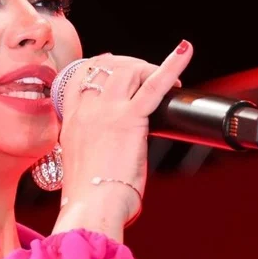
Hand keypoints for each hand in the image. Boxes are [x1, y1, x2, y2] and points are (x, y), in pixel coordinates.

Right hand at [51, 40, 191, 241]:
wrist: (91, 207)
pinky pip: (154, 84)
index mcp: (72, 121)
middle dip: (131, 65)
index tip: (113, 68)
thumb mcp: (78, 164)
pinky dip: (172, 65)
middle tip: (148, 76)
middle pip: (107, 66)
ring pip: (128, 70)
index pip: (80, 76)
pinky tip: (185, 51)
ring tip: (165, 80)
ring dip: (147, 68)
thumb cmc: (87, 197)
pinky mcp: (129, 119)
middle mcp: (86, 110)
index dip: (99, 67)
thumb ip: (89, 148)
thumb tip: (104, 152)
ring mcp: (106, 111)